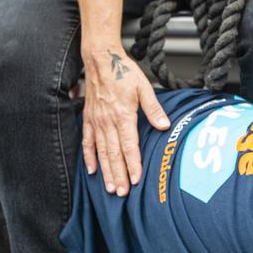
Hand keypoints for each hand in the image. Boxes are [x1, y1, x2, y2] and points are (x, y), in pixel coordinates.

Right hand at [81, 45, 169, 195]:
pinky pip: (88, 142)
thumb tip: (164, 125)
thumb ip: (153, 108)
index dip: (133, 164)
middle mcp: (108, 122)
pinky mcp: (89, 119)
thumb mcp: (144, 87)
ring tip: (109, 188)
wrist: (101, 59)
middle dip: (118, 175)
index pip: (129, 145)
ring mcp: (96, 122)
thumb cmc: (123, 71)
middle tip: (121, 193)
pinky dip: (89, 157)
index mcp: (123, 115)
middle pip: (114, 154)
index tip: (135, 180)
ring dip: (106, 171)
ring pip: (101, 152)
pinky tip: (92, 170)